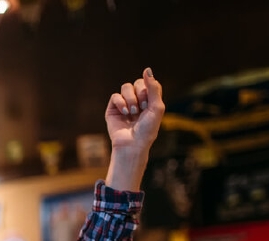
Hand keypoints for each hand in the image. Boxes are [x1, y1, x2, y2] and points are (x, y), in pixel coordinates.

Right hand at [103, 68, 163, 190]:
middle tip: (142, 108)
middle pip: (136, 83)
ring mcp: (123, 104)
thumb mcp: (157, 107)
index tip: (149, 104)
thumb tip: (147, 69)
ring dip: (131, 99)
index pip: (147, 82)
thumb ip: (153, 88)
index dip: (148, 90)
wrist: (133, 144)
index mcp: (148, 100)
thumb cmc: (148, 129)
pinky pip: (115, 96)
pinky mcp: (112, 109)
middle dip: (140, 94)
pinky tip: (125, 112)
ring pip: (125, 87)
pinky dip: (121, 103)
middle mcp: (136, 100)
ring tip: (133, 112)